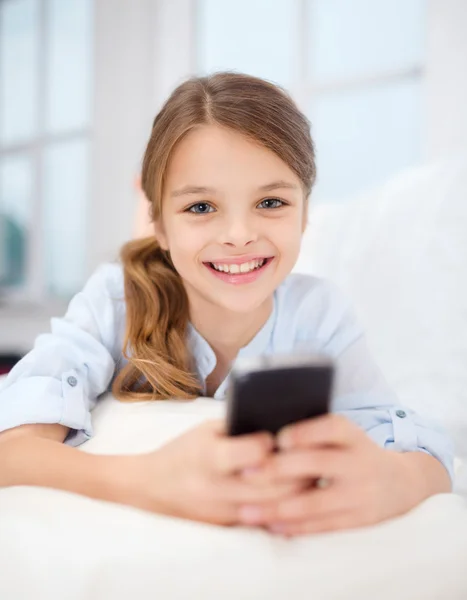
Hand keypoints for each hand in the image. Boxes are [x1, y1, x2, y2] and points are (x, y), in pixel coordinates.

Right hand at [136, 420, 300, 525]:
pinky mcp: (229, 526)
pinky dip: (283, 504)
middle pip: (271, 484)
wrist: (153, 488)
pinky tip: (294, 490)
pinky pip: (265, 517)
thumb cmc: (184, 451)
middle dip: (297, 469)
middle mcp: (217, 488)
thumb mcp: (205, 430)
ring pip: (274, 505)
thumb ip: (239, 427)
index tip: (286, 434)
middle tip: (314, 455)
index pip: (252, 454)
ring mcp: (223, 511)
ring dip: (297, 489)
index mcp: (209, 457)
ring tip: (311, 471)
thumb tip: (277, 424)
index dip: (273, 443)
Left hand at [238, 414, 426, 535]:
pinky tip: (271, 526)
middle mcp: (359, 462)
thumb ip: (314, 435)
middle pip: (316, 463)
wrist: (401, 482)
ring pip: (314, 502)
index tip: (277, 439)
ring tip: (246, 511)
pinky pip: (323, 525)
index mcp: (352, 435)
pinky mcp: (360, 519)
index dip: (303, 432)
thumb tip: (264, 439)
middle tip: (244, 473)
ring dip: (276, 508)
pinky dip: (295, 527)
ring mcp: (361, 493)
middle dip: (277, 469)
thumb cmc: (355, 452)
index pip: (329, 428)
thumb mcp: (344, 435)